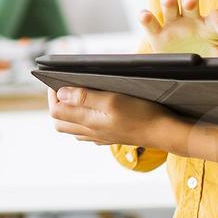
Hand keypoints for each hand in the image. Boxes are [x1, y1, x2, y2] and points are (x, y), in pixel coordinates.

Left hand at [47, 85, 217, 165]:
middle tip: (64, 86)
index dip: (52, 94)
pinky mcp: (110, 137)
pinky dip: (82, 120)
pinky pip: (87, 132)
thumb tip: (60, 94)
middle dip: (57, 103)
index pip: (56, 110)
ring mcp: (100, 136)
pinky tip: (92, 111)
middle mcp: (91, 132)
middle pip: (60, 121)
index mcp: (88, 121)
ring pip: (73, 128)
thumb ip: (84, 98)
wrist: (166, 132)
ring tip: (76, 95)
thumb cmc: (142, 114)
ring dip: (68, 112)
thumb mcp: (113, 100)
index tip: (57, 80)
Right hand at [139, 0, 217, 56]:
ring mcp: (173, 26)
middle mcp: (191, 19)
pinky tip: (145, 14)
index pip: (216, 14)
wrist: (188, 75)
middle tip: (190, 2)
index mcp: (211, 23)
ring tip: (170, 1)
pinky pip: (150, 23)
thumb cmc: (211, 59)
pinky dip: (146, 17)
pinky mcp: (157, 36)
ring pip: (168, 3)